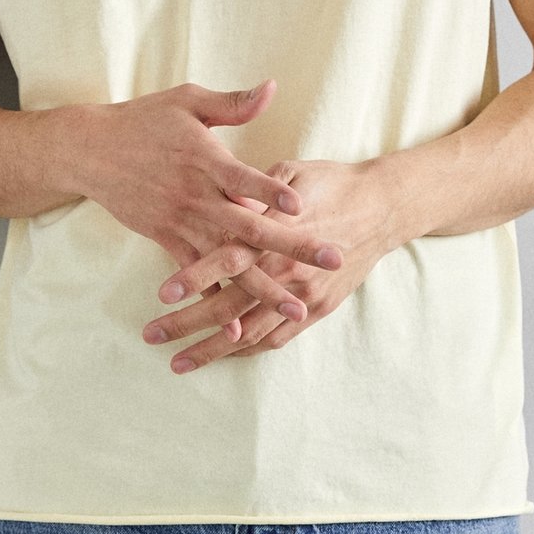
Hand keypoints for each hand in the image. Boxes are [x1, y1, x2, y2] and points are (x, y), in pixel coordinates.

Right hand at [69, 79, 343, 339]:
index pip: (244, 178)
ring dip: (264, 287)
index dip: (271, 192)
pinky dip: (217, 299)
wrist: (90, 151)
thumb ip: (233, 103)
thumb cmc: (144, 120)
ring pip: (229, 262)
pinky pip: (196, 275)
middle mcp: (197, 196)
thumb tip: (272, 88)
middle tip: (332, 258)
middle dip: (293, 246)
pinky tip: (239, 328)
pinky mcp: (166, 239)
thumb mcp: (188, 101)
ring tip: (297, 309)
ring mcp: (181, 222)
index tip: (302, 206)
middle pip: (250, 226)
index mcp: (206, 160)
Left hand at [142, 158, 395, 371]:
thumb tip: (219, 191)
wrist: (383, 208)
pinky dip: (248, 350)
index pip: (228, 258)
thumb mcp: (291, 172)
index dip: (194, 276)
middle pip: (230, 304)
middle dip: (188, 324)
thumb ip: (253, 187)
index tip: (160, 294)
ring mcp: (303, 294)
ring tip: (177, 362)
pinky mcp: (317, 307)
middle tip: (151, 335)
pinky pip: (277, 337)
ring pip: (250, 331)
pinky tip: (222, 356)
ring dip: (212, 350)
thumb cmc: (332, 183)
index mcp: (276, 232)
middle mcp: (287, 268)